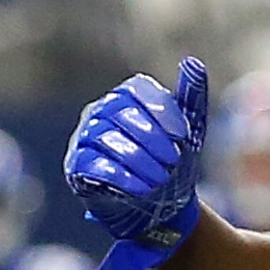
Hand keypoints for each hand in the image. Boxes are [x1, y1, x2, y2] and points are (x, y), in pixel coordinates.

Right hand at [66, 59, 208, 244]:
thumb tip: (193, 62)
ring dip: (138, 159)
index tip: (182, 135)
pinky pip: (91, 166)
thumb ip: (192, 96)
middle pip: (119, 112)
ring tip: (161, 178)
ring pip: (104, 138)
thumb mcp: (191, 130)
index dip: (160, 109)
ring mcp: (84, 138)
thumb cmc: (173, 161)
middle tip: (174, 160)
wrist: (160, 206)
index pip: (135, 89)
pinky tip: (142, 188)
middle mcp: (100, 111)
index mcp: (126, 97)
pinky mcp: (76, 167)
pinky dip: (120, 177)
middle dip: (151, 138)